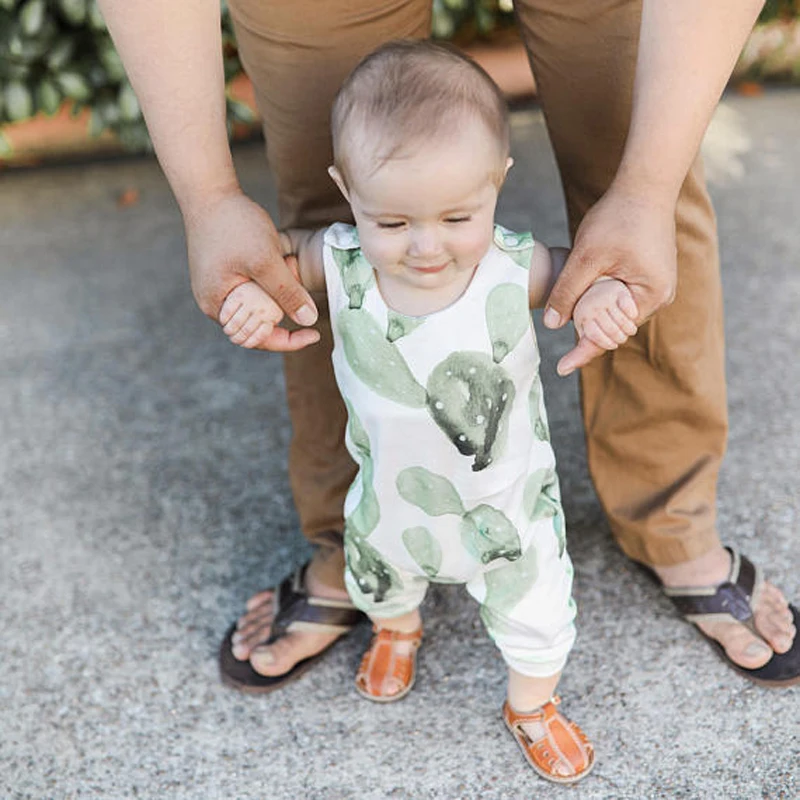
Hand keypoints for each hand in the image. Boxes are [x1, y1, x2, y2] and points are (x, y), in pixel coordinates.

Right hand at [183, 189, 318, 349]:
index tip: (314, 334)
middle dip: (282, 309)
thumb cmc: (233, 224)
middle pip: (258, 326)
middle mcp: (214, 304)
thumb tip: (308, 320)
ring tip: (286, 262)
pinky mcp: (224, 276)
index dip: (288, 341)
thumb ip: (286, 293)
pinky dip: (270, 282)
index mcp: (217, 307)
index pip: (257, 339)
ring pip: (257, 307)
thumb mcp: (265, 261)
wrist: (210, 192)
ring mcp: (218, 289)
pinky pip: (252, 291)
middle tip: (293, 273)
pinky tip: (278, 259)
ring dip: (277, 293)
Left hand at [543, 185, 676, 374]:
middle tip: (561, 319)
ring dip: (592, 309)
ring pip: (615, 310)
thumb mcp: (586, 257)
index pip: (611, 335)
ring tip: (571, 303)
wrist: (644, 184)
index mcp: (650, 296)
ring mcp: (655, 284)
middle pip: (614, 326)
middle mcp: (659, 295)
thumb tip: (552, 324)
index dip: (584, 352)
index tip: (561, 368)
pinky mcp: (648, 273)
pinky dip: (600, 296)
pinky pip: (620, 295)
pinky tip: (583, 291)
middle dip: (587, 326)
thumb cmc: (618, 217)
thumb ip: (568, 291)